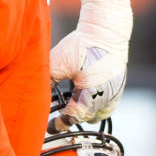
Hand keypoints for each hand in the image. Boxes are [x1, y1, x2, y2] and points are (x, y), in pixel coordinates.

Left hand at [48, 0, 131, 131]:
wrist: (105, 30)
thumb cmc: (81, 45)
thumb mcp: (58, 62)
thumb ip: (48, 81)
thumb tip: (36, 95)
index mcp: (89, 94)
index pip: (72, 118)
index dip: (60, 123)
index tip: (51, 125)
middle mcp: (104, 98)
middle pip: (85, 117)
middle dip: (73, 115)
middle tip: (60, 110)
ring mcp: (114, 93)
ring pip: (97, 113)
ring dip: (85, 110)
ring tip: (73, 100)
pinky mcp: (119, 86)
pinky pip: (107, 104)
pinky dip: (96, 103)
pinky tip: (86, 92)